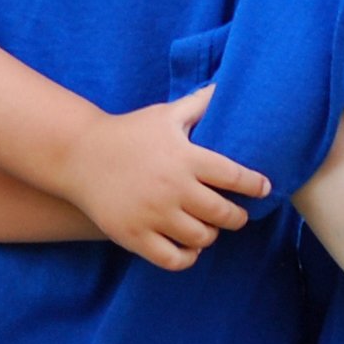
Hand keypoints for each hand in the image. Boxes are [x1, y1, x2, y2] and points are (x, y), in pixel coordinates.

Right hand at [67, 88, 267, 271]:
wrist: (80, 155)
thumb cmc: (130, 133)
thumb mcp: (165, 114)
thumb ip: (199, 103)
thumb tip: (227, 84)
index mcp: (185, 157)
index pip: (235, 177)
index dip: (255, 185)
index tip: (264, 189)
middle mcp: (172, 188)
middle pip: (224, 214)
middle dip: (237, 216)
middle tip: (237, 213)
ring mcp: (153, 214)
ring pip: (202, 238)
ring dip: (212, 234)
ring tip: (209, 226)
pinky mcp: (135, 236)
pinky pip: (175, 259)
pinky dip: (188, 256)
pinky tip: (188, 245)